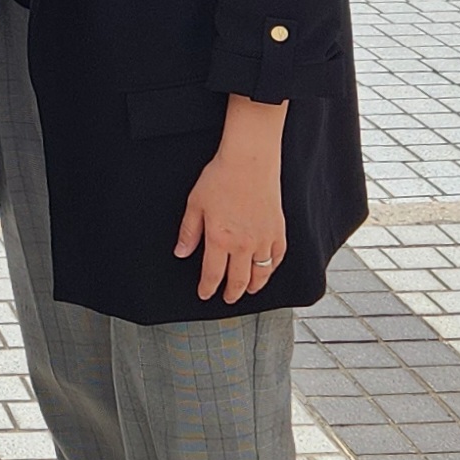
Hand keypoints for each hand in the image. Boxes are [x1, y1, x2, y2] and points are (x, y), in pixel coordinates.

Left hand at [176, 112, 286, 304]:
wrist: (249, 160)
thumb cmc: (220, 178)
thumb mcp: (195, 204)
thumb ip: (189, 232)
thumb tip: (180, 253)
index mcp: (219, 240)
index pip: (213, 275)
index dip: (207, 288)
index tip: (204, 294)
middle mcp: (243, 245)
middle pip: (238, 280)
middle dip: (231, 294)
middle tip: (227, 299)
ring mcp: (263, 239)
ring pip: (260, 274)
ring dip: (253, 286)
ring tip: (247, 290)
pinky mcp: (278, 231)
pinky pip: (277, 258)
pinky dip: (271, 268)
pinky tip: (266, 270)